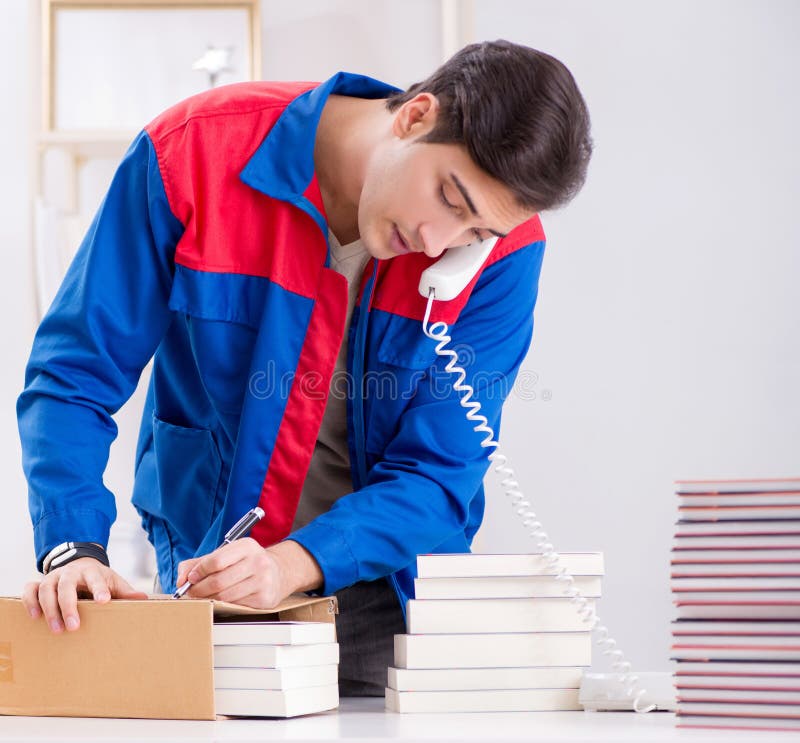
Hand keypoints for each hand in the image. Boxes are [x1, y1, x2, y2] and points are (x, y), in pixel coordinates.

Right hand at [22, 557, 147, 633]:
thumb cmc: (98, 578)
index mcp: (91, 571)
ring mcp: (53, 577)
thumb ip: (125, 591)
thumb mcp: (113, 581)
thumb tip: (143, 598)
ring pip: (46, 589)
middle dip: (69, 606)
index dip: (99, 588)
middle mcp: (70, 573)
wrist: (80, 564)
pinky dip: (30, 602)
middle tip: (74, 627)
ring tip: (57, 629)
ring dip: (50, 609)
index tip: (104, 601)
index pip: (95, 577)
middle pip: (66, 586)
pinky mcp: (40, 584)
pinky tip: (35, 617)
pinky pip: (30, 590)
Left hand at [176, 538, 322, 608]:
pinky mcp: (265, 598)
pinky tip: (223, 600)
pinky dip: (225, 605)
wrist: (278, 572)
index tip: (190, 579)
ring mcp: (263, 580)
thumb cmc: (246, 563)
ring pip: (226, 596)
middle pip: (219, 581)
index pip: (216, 561)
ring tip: (204, 597)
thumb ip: (199, 563)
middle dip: (199, 590)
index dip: (198, 572)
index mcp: (246, 546)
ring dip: (209, 599)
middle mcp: (258, 561)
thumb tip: (181, 579)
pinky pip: (236, 605)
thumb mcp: (226, 555)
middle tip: (191, 593)